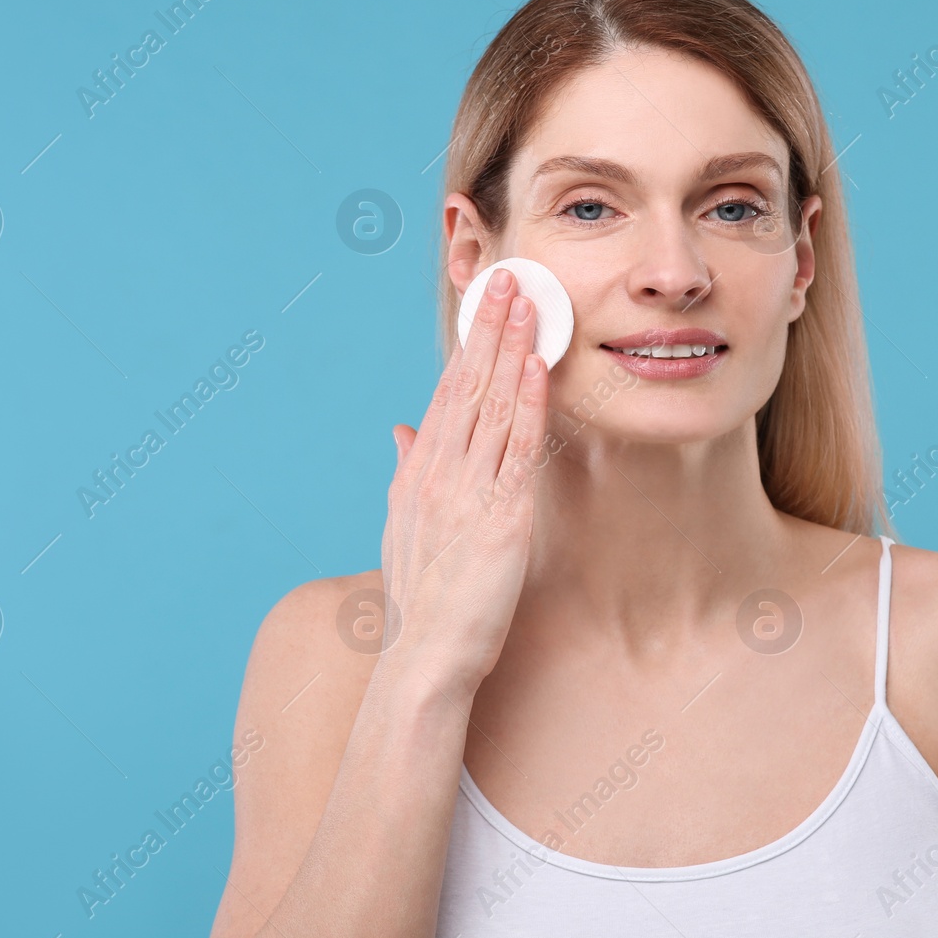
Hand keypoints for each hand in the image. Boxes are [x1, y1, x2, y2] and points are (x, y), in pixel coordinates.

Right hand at [379, 267, 548, 696]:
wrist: (424, 658)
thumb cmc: (422, 601)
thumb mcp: (403, 527)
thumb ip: (405, 473)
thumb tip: (401, 430)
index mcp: (418, 472)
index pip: (447, 393)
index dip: (469, 344)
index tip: (486, 304)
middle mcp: (438, 472)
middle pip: (468, 385)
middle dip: (490, 328)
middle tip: (509, 279)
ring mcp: (467, 491)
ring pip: (492, 405)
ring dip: (511, 349)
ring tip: (528, 302)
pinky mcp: (499, 517)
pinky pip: (516, 449)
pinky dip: (526, 404)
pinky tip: (536, 368)